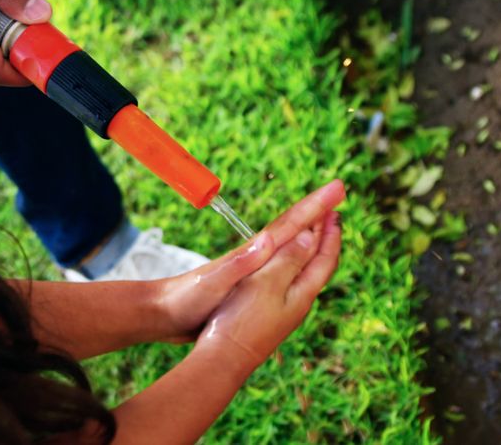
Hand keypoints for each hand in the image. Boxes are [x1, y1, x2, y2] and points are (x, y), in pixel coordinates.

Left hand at [153, 180, 345, 343]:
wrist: (160, 313)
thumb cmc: (185, 299)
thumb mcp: (215, 283)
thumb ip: (241, 263)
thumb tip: (271, 239)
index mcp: (250, 254)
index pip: (290, 225)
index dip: (315, 207)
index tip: (338, 187)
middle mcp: (252, 256)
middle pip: (292, 228)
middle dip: (317, 211)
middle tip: (340, 192)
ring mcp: (248, 268)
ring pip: (286, 245)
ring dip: (307, 230)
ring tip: (326, 220)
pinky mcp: (243, 283)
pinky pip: (278, 264)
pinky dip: (292, 254)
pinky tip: (294, 258)